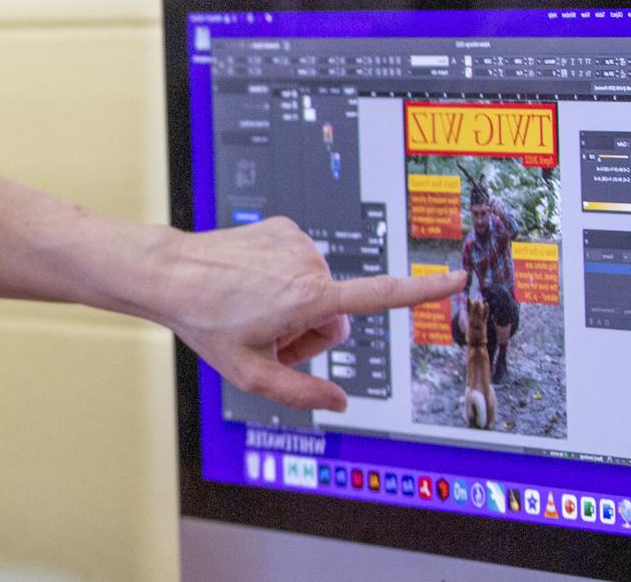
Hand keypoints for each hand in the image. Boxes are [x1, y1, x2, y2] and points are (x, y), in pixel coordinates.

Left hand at [154, 216, 464, 410]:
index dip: (423, 291)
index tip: (459, 278)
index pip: (379, 295)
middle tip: (268, 339)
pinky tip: (251, 285)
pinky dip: (282, 280)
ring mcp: (297, 242)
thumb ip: (300, 393)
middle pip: (336, 317)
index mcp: (308, 298)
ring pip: (318, 291)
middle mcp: (310, 264)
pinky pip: (300, 266)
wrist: (170, 273)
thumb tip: (340, 402)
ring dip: (294, 307)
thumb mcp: (249, 373)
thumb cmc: (206, 321)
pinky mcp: (283, 228)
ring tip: (252, 309)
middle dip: (310, 334)